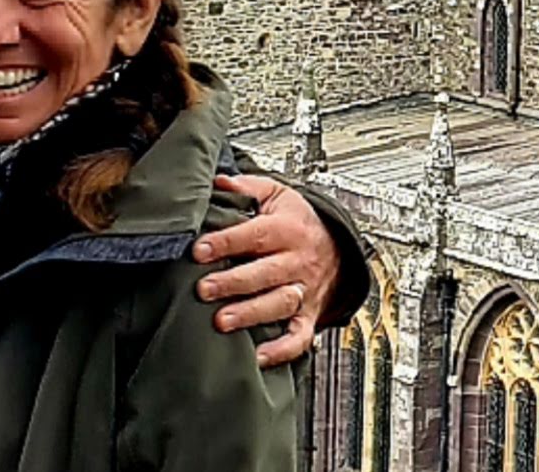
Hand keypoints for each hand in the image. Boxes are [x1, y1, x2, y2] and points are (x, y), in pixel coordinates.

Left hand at [196, 175, 340, 366]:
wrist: (339, 246)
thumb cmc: (299, 221)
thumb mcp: (278, 195)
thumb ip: (247, 187)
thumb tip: (218, 183)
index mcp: (288, 229)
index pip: (255, 234)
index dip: (226, 242)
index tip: (200, 250)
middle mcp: (298, 261)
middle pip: (265, 272)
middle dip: (234, 282)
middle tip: (204, 289)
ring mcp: (304, 290)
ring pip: (279, 303)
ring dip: (252, 313)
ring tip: (223, 321)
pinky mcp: (308, 315)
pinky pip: (299, 336)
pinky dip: (282, 349)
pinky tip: (259, 355)